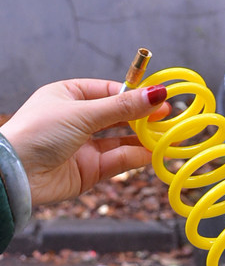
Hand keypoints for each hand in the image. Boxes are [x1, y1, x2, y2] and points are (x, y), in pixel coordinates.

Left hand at [1, 79, 168, 206]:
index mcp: (68, 96)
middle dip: (142, 117)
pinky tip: (150, 153)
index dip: (133, 95)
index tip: (158, 97)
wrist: (15, 175)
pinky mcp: (88, 171)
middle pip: (118, 116)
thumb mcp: (83, 113)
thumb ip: (123, 107)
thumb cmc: (38, 132)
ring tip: (166, 136)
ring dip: (142, 138)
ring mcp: (83, 146)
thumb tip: (157, 92)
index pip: (109, 91)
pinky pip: (117, 160)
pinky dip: (134, 157)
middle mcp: (77, 120)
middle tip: (168, 117)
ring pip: (120, 140)